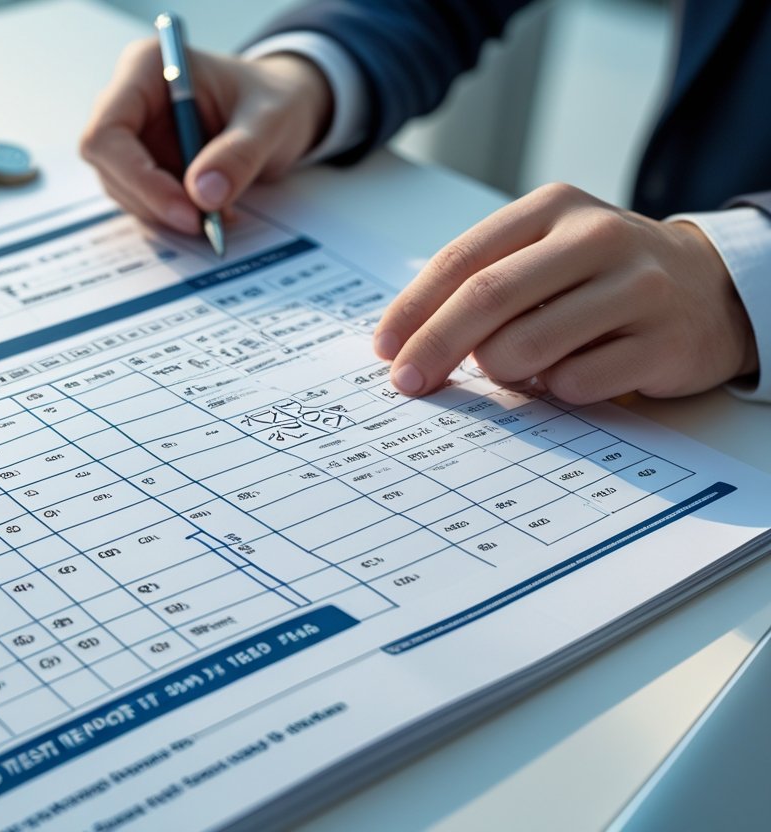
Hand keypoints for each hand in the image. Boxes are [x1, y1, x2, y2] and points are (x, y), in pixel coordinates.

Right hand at [80, 39, 332, 233]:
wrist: (279, 108)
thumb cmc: (273, 98)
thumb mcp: (271, 120)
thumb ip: (240, 153)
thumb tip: (203, 195)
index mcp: (145, 69)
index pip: (107, 134)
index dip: (138, 177)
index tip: (186, 210)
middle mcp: (129, 101)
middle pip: (111, 167)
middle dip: (155, 202)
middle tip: (205, 224)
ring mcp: (133, 137)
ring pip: (125, 191)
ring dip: (167, 214)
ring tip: (220, 215)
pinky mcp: (143, 166)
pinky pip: (144, 202)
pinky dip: (176, 216)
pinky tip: (213, 213)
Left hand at [373, 183, 758, 403]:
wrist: (712, 288)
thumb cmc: (601, 275)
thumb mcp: (544, 253)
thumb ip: (483, 282)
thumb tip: (406, 340)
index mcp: (553, 208)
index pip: (462, 260)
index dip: (413, 310)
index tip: (384, 350)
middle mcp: (596, 237)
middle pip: (488, 298)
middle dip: (435, 347)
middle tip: (409, 383)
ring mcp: (637, 287)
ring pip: (527, 346)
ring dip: (500, 371)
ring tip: (514, 368)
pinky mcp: (664, 341)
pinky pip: (577, 383)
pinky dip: (555, 390)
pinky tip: (569, 374)